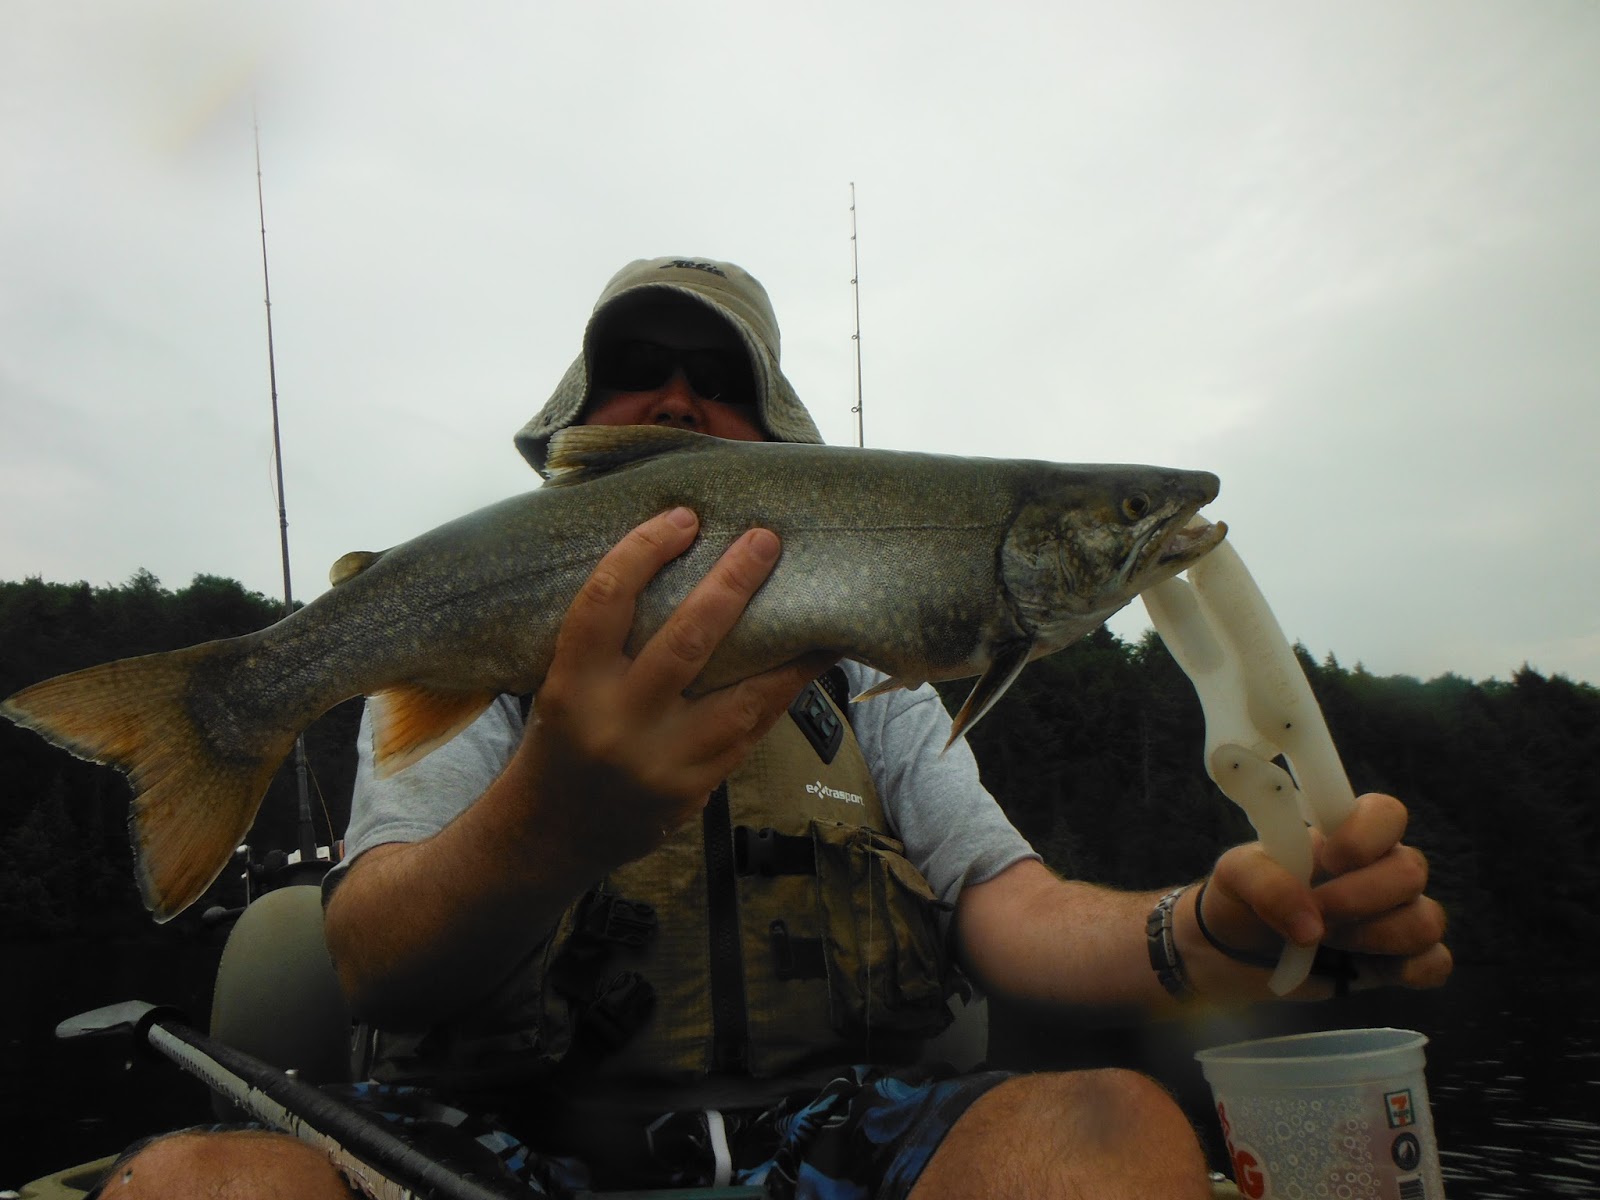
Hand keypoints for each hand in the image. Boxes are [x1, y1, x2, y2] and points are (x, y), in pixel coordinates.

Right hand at [514, 507, 835, 866]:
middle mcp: (617, 723)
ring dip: (789, 648)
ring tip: (821, 605)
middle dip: (733, 583)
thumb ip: (604, 638)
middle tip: (765, 540)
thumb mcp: (559, 684)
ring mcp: (662, 761)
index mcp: (570, 685)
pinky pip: (752, 731)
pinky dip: (784, 691)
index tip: (683, 517)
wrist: (549, 835)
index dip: (646, 550)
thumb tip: (670, 561)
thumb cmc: (559, 741)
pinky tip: (809, 661)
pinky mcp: (695, 790)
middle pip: (688, 639)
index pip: (606, 600)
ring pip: (742, 695)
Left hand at [1195, 792, 1452, 996]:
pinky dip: (1411, 970)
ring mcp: (1393, 917)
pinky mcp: (1398, 962)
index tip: (1329, 860)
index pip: (1387, 813)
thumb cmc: (1240, 899)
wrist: (1232, 954)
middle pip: (1412, 870)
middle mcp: (1379, 870)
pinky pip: (1437, 963)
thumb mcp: (1235, 877)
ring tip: (1328, 941)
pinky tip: (1368, 969)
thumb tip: (1313, 926)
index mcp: (1344, 835)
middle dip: (1358, 898)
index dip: (1367, 835)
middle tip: (1317, 912)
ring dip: (1375, 936)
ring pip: (1427, 919)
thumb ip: (1266, 884)